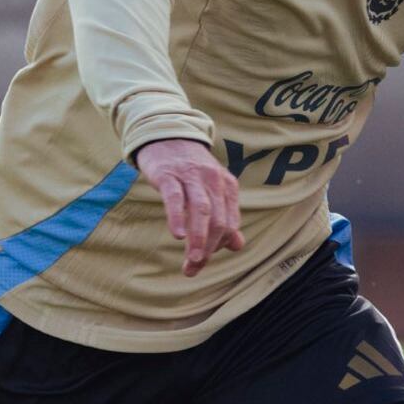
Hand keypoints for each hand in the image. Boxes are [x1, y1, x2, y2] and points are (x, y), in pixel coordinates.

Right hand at [133, 138, 243, 275]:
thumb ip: (224, 217)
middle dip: (208, 248)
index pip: (229, 223)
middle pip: (218, 220)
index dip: (219, 246)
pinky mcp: (169, 174)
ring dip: (199, 239)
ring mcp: (191, 176)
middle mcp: (213, 181)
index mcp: (227, 186)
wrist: (166, 134)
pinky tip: (178, 236)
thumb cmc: (188, 169)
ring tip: (192, 261)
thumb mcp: (211, 190)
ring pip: (201, 211)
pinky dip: (178, 217)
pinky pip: (176, 198)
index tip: (202, 261)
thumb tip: (237, 246)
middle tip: (193, 268)